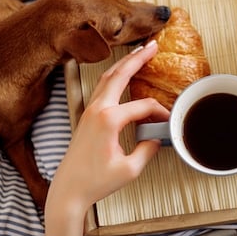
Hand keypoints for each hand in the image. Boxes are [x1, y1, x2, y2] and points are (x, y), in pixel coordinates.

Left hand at [46, 40, 168, 216]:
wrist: (68, 190)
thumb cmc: (95, 182)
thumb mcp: (130, 169)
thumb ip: (148, 149)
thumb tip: (156, 137)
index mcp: (108, 120)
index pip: (142, 107)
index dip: (159, 113)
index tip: (168, 123)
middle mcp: (96, 110)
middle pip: (119, 75)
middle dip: (137, 58)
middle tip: (153, 45)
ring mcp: (88, 111)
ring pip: (107, 77)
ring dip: (124, 63)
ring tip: (139, 52)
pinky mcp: (86, 116)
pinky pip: (101, 88)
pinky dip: (113, 76)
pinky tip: (121, 74)